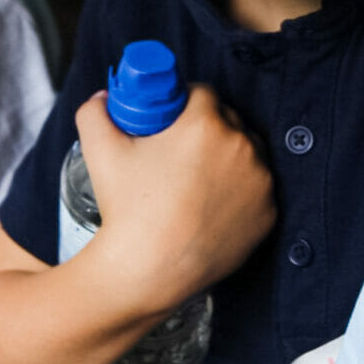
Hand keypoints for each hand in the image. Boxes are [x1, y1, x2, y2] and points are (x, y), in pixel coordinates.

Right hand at [75, 85, 275, 308]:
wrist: (148, 270)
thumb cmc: (126, 210)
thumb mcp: (100, 151)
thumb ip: (95, 113)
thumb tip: (102, 98)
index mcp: (205, 124)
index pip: (202, 93)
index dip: (184, 104)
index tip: (171, 121)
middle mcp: (241, 147)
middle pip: (228, 121)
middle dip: (207, 129)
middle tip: (179, 153)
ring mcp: (260, 182)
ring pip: (246, 154)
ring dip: (228, 158)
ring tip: (196, 182)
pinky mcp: (268, 213)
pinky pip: (256, 190)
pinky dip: (240, 193)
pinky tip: (212, 207)